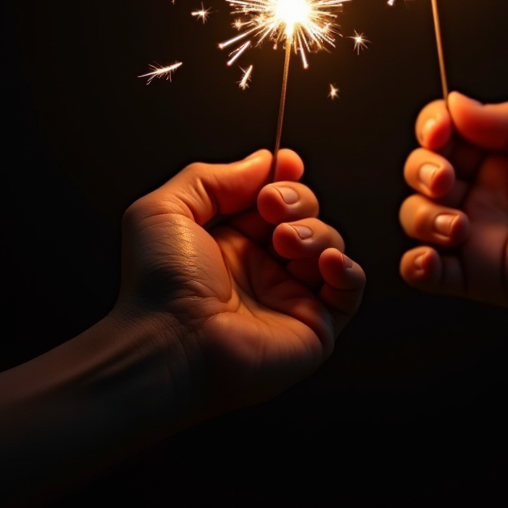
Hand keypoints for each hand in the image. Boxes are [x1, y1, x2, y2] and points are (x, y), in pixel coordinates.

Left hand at [116, 148, 364, 420]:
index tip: (286, 164)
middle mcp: (262, 268)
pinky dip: (348, 269)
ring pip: (330, 245)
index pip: (274, 197)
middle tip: (272, 207)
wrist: (170, 346)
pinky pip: (350, 291)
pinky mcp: (314, 328)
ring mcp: (290, 298)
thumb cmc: (157, 288)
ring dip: (315, 232)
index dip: (285, 178)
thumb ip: (216, 177)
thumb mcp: (167, 209)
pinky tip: (326, 262)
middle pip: (306, 215)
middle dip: (297, 200)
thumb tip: (263, 161)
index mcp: (229, 241)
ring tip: (285, 242)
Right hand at [399, 93, 507, 317]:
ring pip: (415, 216)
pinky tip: (433, 257)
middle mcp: (478, 192)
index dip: (432, 127)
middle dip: (422, 169)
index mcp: (496, 156)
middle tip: (447, 179)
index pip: (444, 132)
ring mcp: (472, 234)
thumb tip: (458, 104)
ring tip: (460, 226)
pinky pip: (423, 272)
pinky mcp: (473, 274)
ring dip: (423, 216)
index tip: (441, 130)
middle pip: (419, 170)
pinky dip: (416, 265)